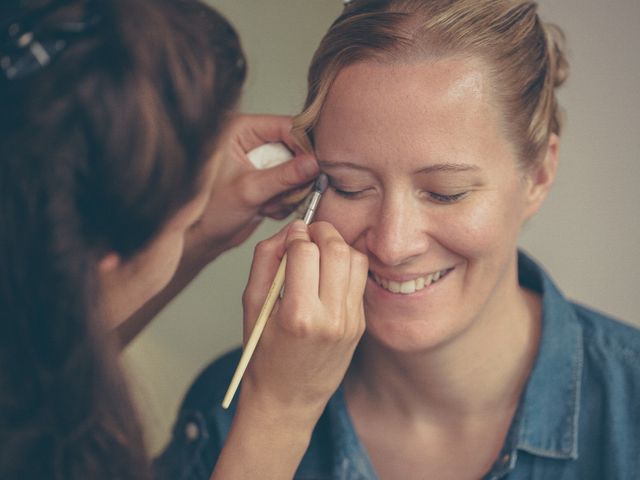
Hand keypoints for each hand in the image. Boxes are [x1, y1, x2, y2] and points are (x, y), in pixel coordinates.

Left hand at [186, 114, 319, 263]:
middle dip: (294, 176)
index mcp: (241, 129)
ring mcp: (260, 160)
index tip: (315, 167)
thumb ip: (283, 176)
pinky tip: (266, 209)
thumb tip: (314, 164)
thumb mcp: (249, 190)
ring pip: (297, 170)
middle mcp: (252, 140)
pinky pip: (291, 184)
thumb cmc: (210, 210)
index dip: (304, 147)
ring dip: (289, 191)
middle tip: (287, 195)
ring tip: (268, 205)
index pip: (287, 126)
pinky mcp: (266, 177)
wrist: (204, 236)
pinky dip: (285, 200)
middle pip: (295, 149)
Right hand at [239, 220, 367, 417]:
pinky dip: (345, 266)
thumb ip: (266, 261)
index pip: (305, 251)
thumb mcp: (252, 306)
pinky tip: (327, 274)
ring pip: (355, 259)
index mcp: (298, 316)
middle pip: (337, 249)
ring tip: (319, 253)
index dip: (296, 234)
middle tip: (307, 235)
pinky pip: (359, 279)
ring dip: (337, 246)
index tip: (290, 235)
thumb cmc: (264, 354)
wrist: (289, 398)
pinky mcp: (360, 324)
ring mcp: (350, 322)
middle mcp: (330, 318)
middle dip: (321, 231)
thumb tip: (289, 230)